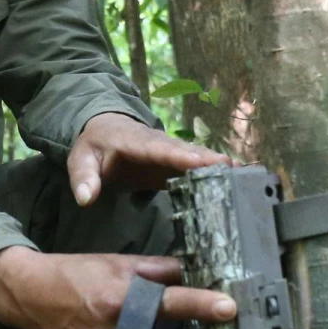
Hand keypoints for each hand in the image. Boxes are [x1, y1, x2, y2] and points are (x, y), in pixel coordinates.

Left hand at [69, 111, 228, 206]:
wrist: (105, 130)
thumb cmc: (95, 146)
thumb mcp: (80, 159)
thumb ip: (83, 178)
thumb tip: (86, 198)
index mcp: (136, 142)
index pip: (158, 149)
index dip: (180, 155)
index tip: (200, 162)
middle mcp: (160, 144)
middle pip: (187, 152)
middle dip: (210, 160)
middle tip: (235, 169)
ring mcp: (171, 153)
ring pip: (198, 158)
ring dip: (220, 166)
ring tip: (246, 174)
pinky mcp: (178, 163)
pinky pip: (199, 167)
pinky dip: (219, 173)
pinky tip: (241, 180)